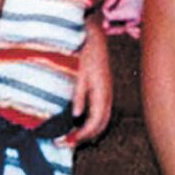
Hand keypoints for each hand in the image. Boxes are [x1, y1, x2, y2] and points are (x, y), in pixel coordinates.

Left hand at [71, 16, 112, 143]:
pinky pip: (101, 110)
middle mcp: (107, 94)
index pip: (95, 122)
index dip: (82, 135)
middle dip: (86, 137)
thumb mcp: (77, 72)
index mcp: (102, 92)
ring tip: (73, 136)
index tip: (67, 141)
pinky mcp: (103, 86)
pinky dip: (92, 121)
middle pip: (101, 125)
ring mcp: (107, 90)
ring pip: (103, 119)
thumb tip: (75, 116)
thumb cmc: (83, 49)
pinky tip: (80, 121)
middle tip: (67, 143)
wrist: (92, 31)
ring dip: (90, 131)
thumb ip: (78, 94)